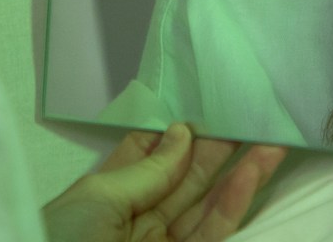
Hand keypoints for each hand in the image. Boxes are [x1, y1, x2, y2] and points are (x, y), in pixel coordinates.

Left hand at [40, 123, 289, 241]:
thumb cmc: (62, 239)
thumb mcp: (98, 196)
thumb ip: (147, 167)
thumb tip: (182, 133)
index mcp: (108, 200)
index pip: (147, 157)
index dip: (174, 133)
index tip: (203, 104)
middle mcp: (139, 222)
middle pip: (186, 180)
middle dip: (217, 148)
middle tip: (249, 115)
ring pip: (209, 206)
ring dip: (240, 173)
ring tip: (270, 140)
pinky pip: (214, 233)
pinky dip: (234, 203)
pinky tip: (251, 173)